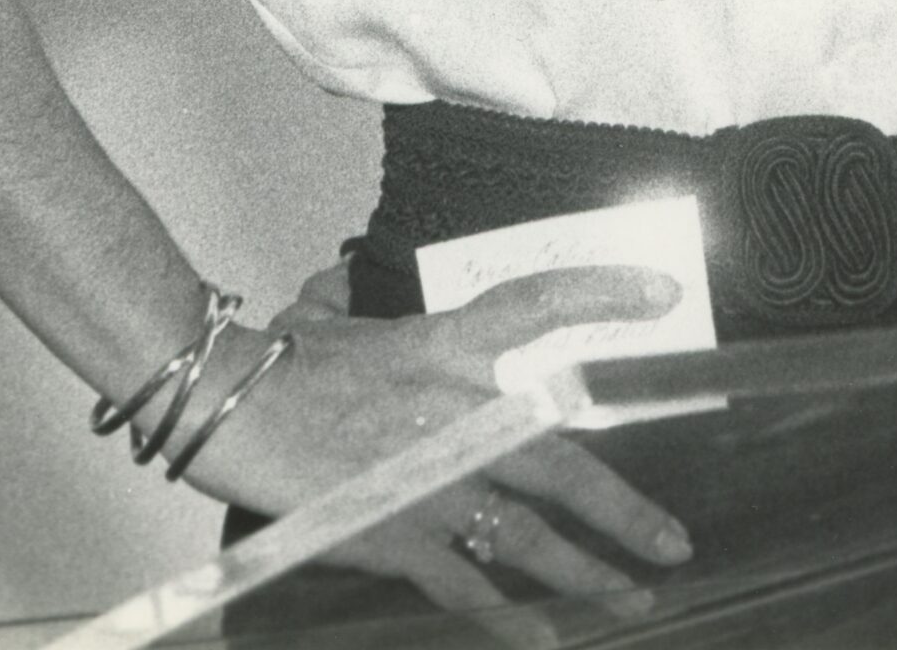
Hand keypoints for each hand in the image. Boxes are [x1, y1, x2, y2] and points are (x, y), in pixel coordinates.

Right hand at [172, 264, 691, 646]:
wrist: (223, 399)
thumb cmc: (275, 359)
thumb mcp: (328, 314)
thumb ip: (355, 299)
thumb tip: (349, 281)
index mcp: (446, 343)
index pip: (539, 304)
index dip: (603, 294)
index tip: (664, 295)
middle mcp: (456, 407)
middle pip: (562, 458)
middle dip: (623, 508)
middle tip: (673, 542)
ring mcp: (430, 473)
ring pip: (530, 531)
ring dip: (587, 571)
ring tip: (633, 599)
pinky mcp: (394, 528)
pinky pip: (465, 581)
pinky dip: (507, 616)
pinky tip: (544, 640)